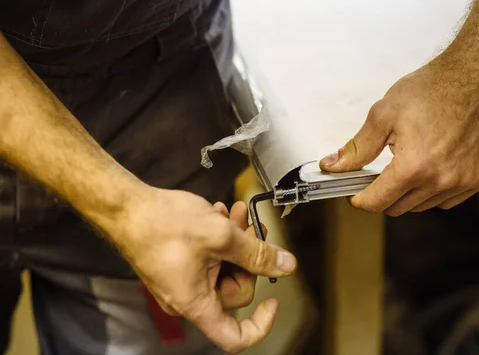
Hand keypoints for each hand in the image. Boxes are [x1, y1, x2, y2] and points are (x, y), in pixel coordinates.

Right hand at [106, 187, 296, 353]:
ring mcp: (182, 282)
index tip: (273, 301)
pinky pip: (209, 260)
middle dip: (248, 256)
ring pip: (224, 269)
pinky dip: (219, 239)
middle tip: (251, 227)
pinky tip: (220, 215)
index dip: (260, 325)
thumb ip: (257, 253)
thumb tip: (285, 265)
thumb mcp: (221, 236)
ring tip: (235, 214)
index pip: (235, 338)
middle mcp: (188, 298)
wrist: (126, 207)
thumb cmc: (161, 225)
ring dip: (235, 241)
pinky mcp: (178, 265)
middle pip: (235, 291)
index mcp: (197, 303)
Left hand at [319, 56, 478, 215]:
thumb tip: (334, 165)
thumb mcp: (384, 115)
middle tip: (383, 172)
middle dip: (384, 194)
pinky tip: (433, 167)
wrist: (474, 76)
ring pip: (423, 205)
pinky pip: (448, 199)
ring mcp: (464, 181)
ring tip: (412, 161)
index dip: (361, 199)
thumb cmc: (432, 89)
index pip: (377, 202)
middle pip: (398, 207)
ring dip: (410, 192)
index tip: (357, 193)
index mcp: (414, 166)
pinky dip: (435, 191)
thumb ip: (358, 147)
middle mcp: (441, 180)